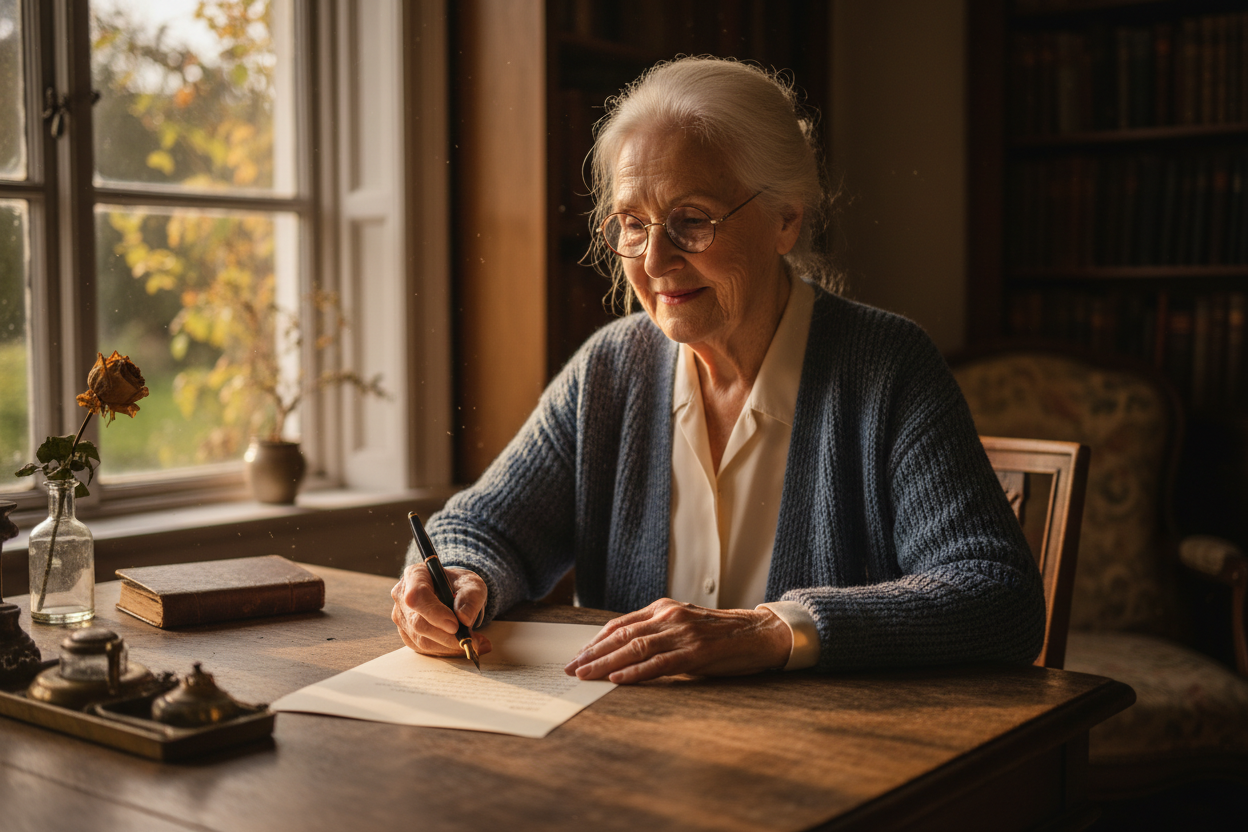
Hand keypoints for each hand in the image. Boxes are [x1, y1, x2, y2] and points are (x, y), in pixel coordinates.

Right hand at [391, 563, 491, 657]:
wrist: (452, 592)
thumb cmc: (459, 585)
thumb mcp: (472, 584)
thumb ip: (471, 598)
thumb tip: (464, 619)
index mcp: (415, 575)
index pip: (418, 596)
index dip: (435, 613)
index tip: (456, 625)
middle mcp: (402, 596)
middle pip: (418, 623)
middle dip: (447, 637)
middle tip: (472, 640)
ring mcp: (402, 617)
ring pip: (422, 640)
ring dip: (449, 646)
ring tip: (474, 643)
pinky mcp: (407, 634)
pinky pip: (424, 648)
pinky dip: (445, 650)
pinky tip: (461, 645)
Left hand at [563, 599, 790, 683]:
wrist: (758, 634)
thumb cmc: (720, 634)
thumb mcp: (684, 625)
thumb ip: (658, 633)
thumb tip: (624, 653)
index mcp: (663, 609)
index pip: (621, 625)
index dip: (596, 641)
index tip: (578, 655)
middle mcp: (669, 617)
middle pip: (622, 636)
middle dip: (593, 653)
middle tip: (571, 668)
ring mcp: (682, 634)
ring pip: (635, 649)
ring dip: (606, 663)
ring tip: (585, 675)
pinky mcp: (695, 653)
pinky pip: (659, 663)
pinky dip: (635, 672)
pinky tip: (618, 679)